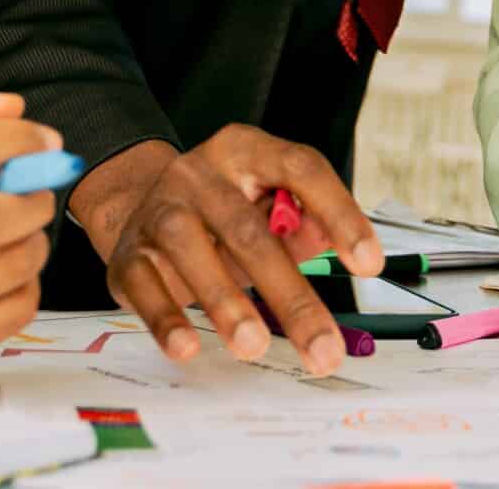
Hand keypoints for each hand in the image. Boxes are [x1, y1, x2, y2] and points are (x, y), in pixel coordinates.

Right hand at [0, 70, 58, 377]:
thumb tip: (11, 105)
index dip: (15, 138)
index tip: (48, 141)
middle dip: (32, 203)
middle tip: (40, 198)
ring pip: (4, 272)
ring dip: (35, 246)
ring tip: (26, 236)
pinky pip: (10, 315)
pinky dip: (27, 288)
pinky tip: (9, 278)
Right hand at [73, 125, 382, 375]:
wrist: (139, 207)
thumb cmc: (222, 215)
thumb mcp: (268, 208)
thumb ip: (304, 225)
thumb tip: (342, 245)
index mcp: (245, 150)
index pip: (300, 168)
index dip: (339, 212)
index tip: (370, 264)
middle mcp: (199, 173)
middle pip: (249, 229)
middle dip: (291, 295)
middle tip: (323, 347)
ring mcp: (159, 210)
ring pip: (191, 249)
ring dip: (226, 302)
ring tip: (255, 345)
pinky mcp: (128, 253)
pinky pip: (144, 286)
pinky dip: (165, 318)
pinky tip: (187, 346)